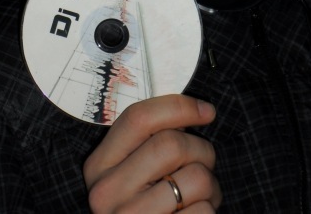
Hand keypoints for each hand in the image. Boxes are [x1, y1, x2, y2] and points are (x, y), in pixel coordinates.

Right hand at [83, 94, 220, 212]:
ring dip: (211, 184)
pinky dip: (210, 210)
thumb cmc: (147, 205)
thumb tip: (196, 110)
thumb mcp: (133, 172)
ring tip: (201, 195)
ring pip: (195, 177)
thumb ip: (150, 141)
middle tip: (204, 163)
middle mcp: (106, 194)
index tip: (207, 111)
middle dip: (201, 149)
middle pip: (172, 144)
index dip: (180, 106)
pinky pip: (204, 211)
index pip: (138, 117)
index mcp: (99, 166)